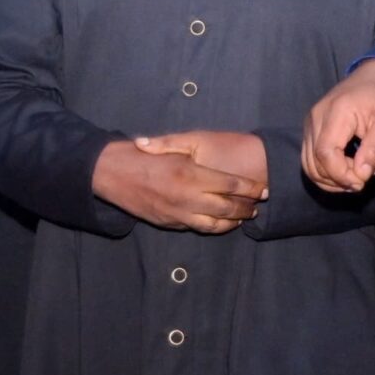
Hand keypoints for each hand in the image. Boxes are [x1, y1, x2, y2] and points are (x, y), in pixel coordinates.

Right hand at [92, 139, 266, 233]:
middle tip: (257, 205)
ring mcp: (178, 214)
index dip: (250, 189)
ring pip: (214, 224)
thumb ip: (196, 151)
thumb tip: (219, 153)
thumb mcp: (169, 145)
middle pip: (227, 208)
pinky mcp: (169, 223)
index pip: (231, 185)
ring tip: (243, 217)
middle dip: (246, 208)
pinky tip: (221, 222)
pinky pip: (197, 228)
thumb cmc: (143, 156)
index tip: (262, 189)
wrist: (112, 175)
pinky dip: (213, 227)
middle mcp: (187, 198)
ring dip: (232, 222)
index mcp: (191, 175)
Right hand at [301, 59, 374, 192]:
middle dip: (339, 179)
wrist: (373, 78)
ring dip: (331, 179)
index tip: (362, 182)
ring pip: (308, 165)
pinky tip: (347, 169)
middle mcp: (316, 117)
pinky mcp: (309, 130)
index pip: (326, 153)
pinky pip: (310, 159)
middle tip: (365, 176)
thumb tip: (361, 175)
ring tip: (357, 174)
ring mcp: (309, 123)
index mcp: (336, 112)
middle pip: (314, 162)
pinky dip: (326, 172)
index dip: (341, 175)